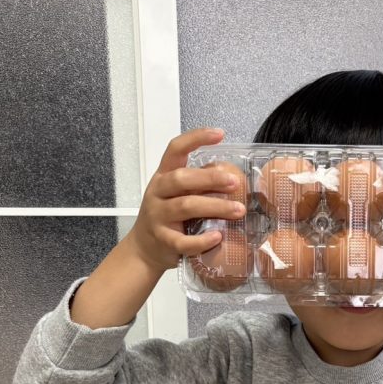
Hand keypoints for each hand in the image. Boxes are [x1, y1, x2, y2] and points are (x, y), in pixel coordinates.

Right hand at [127, 127, 245, 271]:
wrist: (143, 249)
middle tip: (235, 182)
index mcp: (163, 176)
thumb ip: (197, 183)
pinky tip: (218, 237)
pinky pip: (183, 241)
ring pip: (186, 206)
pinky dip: (202, 240)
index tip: (219, 134)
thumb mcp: (177, 194)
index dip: (195, 138)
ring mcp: (158, 216)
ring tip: (239, 210)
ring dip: (215, 207)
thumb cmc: (166, 217)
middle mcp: (158, 192)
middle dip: (210, 178)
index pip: (175, 150)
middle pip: (182, 179)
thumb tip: (229, 174)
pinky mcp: (163, 240)